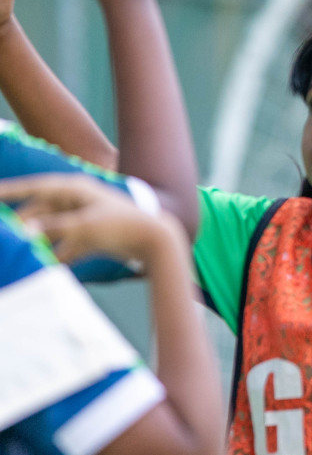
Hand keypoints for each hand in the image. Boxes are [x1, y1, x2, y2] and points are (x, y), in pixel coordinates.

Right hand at [0, 173, 181, 272]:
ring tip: (18, 254)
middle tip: (7, 240)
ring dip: (36, 242)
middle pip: (39, 212)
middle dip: (21, 225)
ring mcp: (82, 219)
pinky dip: (53, 256)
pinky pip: (63, 246)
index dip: (12, 190)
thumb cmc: (121, 225)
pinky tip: (42, 267)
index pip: (36, 187)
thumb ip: (53, 228)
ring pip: (49, 230)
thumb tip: (25, 230)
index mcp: (75, 189)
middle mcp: (76, 201)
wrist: (155, 240)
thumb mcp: (84, 226)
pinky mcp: (88, 237)